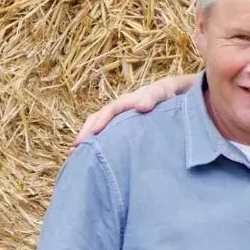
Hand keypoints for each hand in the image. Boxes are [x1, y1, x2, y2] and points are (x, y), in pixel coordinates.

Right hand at [73, 73, 191, 145]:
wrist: (174, 92)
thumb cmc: (167, 94)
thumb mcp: (162, 92)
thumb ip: (152, 97)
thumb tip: (141, 107)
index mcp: (127, 101)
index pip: (111, 110)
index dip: (101, 121)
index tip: (93, 134)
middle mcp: (119, 110)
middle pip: (97, 119)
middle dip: (85, 133)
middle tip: (75, 150)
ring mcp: (119, 118)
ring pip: (98, 127)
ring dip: (87, 139)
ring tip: (77, 155)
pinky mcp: (122, 127)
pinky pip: (106, 133)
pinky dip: (97, 142)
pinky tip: (93, 157)